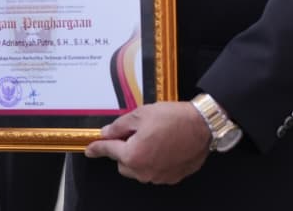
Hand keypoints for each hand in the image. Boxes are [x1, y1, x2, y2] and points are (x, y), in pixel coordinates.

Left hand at [84, 101, 210, 184]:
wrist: (202, 126)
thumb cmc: (173, 118)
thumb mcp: (141, 114)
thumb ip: (119, 126)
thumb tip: (107, 133)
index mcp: (133, 155)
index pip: (109, 151)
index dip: (97, 148)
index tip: (90, 150)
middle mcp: (144, 171)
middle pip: (123, 163)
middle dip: (124, 150)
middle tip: (135, 133)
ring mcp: (158, 177)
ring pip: (138, 169)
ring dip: (140, 156)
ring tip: (153, 138)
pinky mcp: (171, 178)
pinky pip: (154, 171)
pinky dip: (154, 161)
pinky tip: (163, 146)